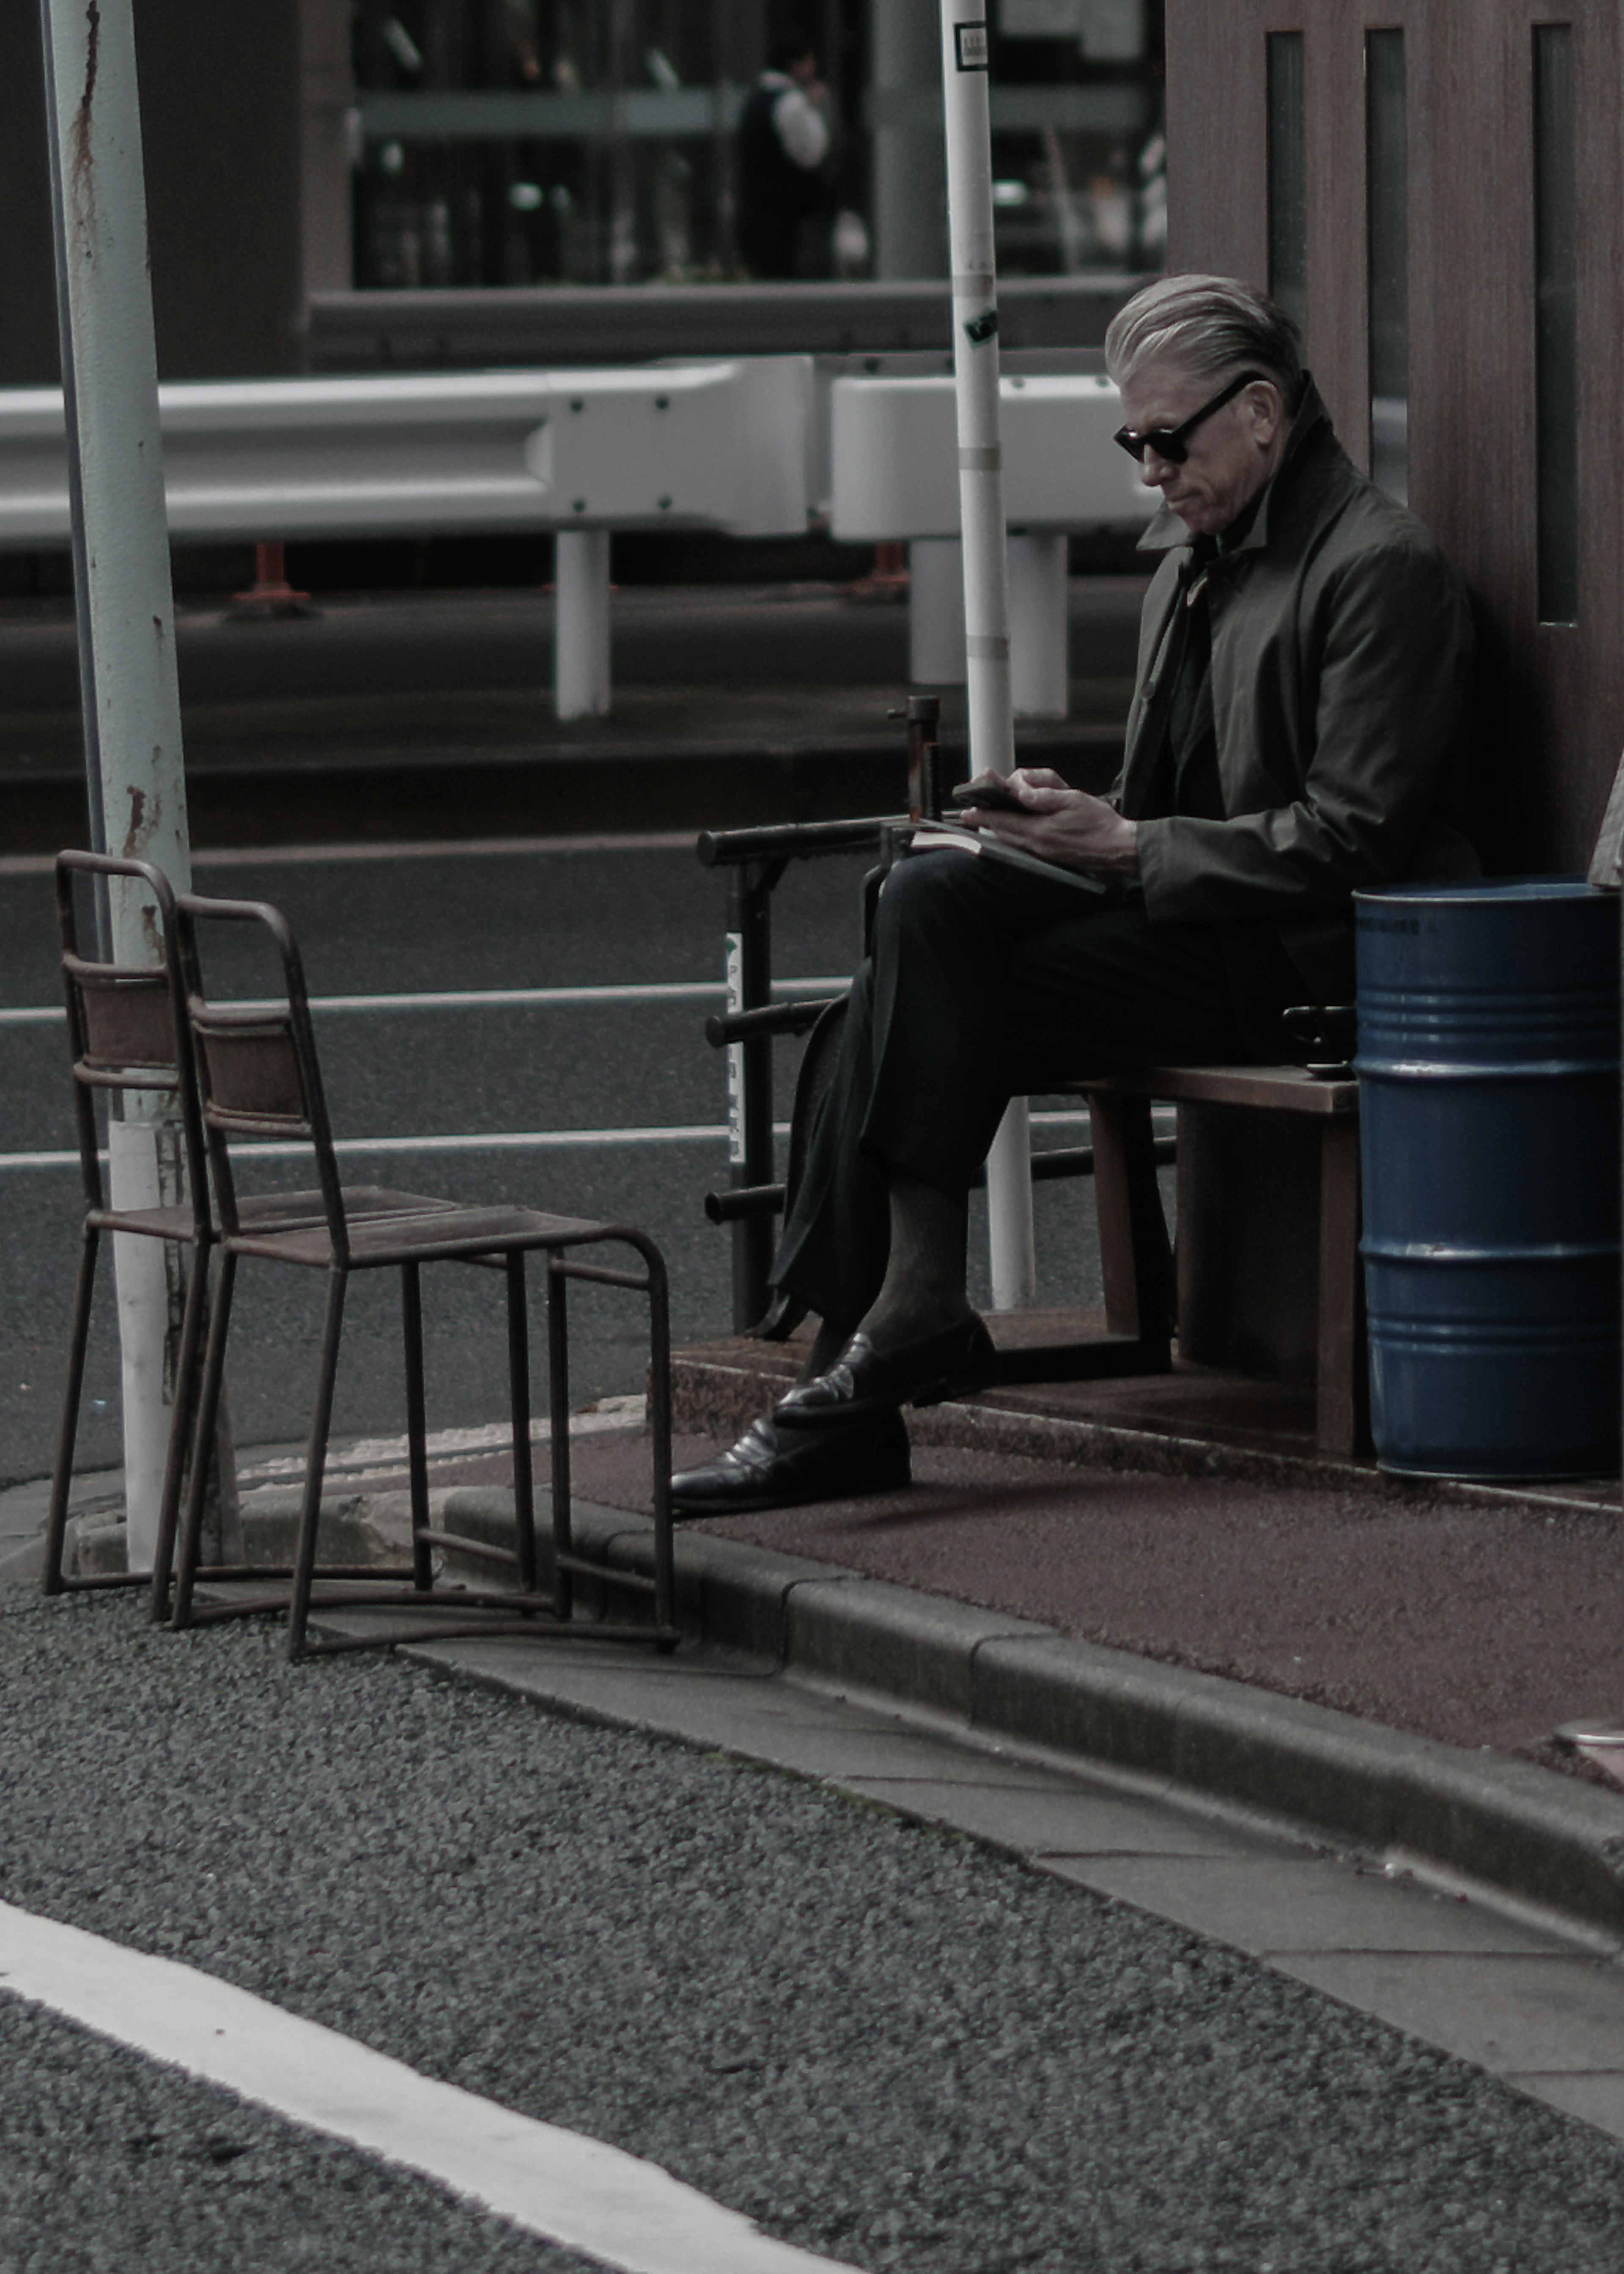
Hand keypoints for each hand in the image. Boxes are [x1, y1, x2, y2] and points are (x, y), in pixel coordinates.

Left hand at [959, 767, 1139, 874]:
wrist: (1119, 848)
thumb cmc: (1100, 822)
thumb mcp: (1074, 799)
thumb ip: (1045, 796)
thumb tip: (1021, 793)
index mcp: (1041, 830)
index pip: (1004, 820)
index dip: (984, 814)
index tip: (966, 809)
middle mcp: (1038, 845)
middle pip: (1003, 832)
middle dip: (987, 820)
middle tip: (971, 811)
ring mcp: (1043, 853)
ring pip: (1012, 840)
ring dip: (998, 828)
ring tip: (988, 818)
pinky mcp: (1050, 856)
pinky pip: (1023, 845)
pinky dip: (1012, 835)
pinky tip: (1012, 829)